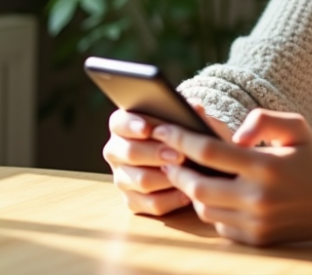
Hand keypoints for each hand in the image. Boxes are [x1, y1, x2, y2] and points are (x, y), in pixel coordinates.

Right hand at [103, 102, 230, 216]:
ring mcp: (122, 177)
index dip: (132, 125)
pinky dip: (171, 199)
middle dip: (155, 153)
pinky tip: (187, 193)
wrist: (185, 157)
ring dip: (166, 178)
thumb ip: (187, 111)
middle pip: (129, 153)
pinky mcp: (133, 201)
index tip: (147, 129)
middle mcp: (116, 151)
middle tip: (178, 154)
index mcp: (122, 125)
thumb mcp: (184, 117)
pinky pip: (151, 204)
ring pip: (141, 181)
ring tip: (186, 173)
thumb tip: (195, 108)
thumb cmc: (180, 131)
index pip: (120, 123)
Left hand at [152, 108, 311, 244]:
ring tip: (186, 172)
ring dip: (191, 190)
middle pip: (197, 186)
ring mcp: (257, 224)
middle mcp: (259, 199)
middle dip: (176, 169)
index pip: (209, 152)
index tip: (163, 127)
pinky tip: (212, 193)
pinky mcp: (256, 240)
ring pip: (204, 208)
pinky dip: (211, 208)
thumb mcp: (296, 126)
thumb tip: (234, 135)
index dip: (180, 139)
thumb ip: (262, 120)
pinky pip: (219, 225)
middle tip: (165, 155)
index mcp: (267, 167)